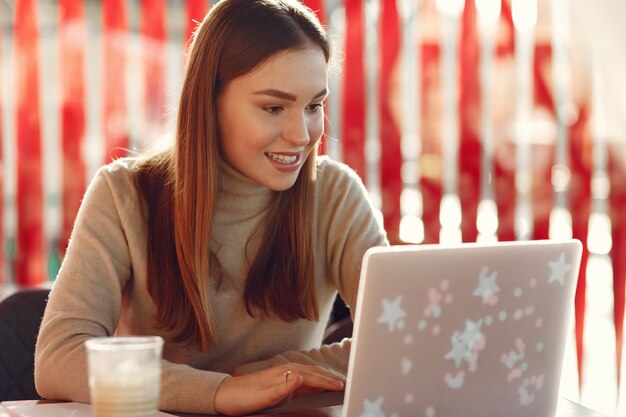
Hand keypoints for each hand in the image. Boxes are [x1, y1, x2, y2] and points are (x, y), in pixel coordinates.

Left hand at [214, 364, 344, 415]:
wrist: (225, 395)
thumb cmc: (244, 398)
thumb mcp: (264, 397)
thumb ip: (284, 387)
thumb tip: (301, 377)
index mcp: (285, 373)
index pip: (313, 377)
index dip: (328, 382)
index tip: (343, 386)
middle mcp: (286, 370)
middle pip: (314, 371)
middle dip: (331, 377)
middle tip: (347, 384)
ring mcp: (283, 373)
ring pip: (310, 373)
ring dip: (324, 376)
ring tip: (336, 382)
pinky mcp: (280, 379)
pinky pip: (303, 377)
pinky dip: (315, 379)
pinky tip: (316, 383)